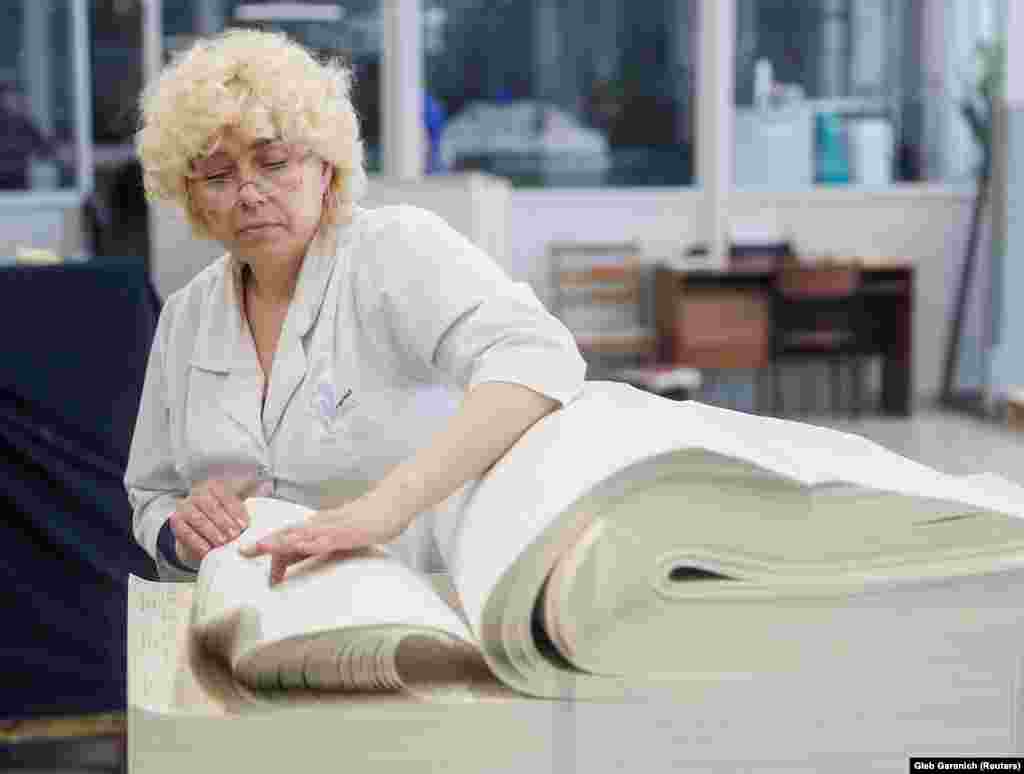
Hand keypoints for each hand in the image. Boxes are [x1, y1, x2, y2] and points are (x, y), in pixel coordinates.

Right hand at [170, 476, 269, 565]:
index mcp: (214, 486)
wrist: (200, 531)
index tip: (245, 525)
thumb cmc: (223, 517)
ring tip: (223, 542)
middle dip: (224, 522)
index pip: (225, 496)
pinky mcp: (176, 522)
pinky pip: (186, 532)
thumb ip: (249, 494)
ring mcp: (185, 506)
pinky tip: (207, 550)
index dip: (235, 511)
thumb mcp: (235, 504)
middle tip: (235, 535)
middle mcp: (198, 493)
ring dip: (212, 531)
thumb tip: (266, 485)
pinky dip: (197, 542)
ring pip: (198, 518)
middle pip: (211, 506)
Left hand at [238, 496, 407, 585]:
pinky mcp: (351, 531)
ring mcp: (336, 526)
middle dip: (266, 543)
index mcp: (318, 525)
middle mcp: (323, 523)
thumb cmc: (367, 521)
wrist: (393, 502)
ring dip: (283, 541)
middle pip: (290, 534)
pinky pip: (329, 537)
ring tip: (263, 547)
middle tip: (243, 551)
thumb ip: (316, 545)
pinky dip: (314, 541)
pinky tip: (302, 546)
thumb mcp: (339, 536)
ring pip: (306, 534)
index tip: (245, 553)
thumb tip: (293, 559)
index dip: (268, 544)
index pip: (289, 536)